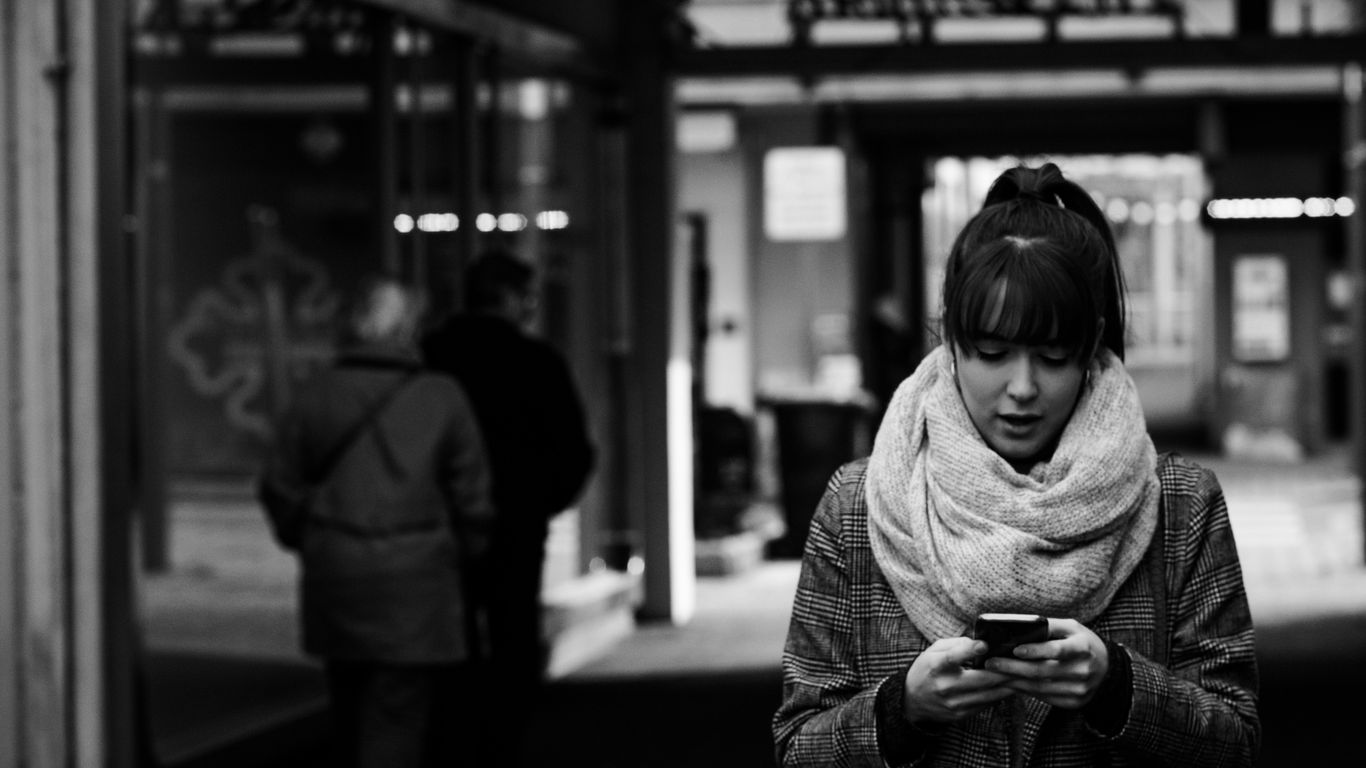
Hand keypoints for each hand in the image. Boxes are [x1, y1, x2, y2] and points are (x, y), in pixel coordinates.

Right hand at [903, 637, 1014, 724]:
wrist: (912, 700)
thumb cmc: (927, 669)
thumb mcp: (934, 650)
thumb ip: (956, 644)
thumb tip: (980, 644)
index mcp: (935, 666)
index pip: (952, 658)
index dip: (969, 651)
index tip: (984, 644)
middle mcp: (944, 686)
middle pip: (981, 680)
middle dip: (1004, 672)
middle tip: (1021, 663)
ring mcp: (953, 703)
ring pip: (988, 695)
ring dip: (1007, 686)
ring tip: (1022, 676)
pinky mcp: (960, 714)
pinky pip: (986, 705)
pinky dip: (999, 696)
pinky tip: (1009, 688)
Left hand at [982, 618, 1108, 709]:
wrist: (1107, 667)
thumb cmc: (1081, 641)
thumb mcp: (1070, 627)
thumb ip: (1048, 626)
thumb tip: (1016, 627)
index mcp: (1083, 648)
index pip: (1057, 650)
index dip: (1036, 650)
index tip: (1015, 649)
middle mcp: (1083, 671)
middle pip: (1043, 672)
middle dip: (1013, 668)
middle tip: (991, 663)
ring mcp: (1080, 690)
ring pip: (1040, 687)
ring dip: (1014, 681)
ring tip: (995, 673)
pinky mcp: (1074, 702)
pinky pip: (1044, 697)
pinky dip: (1025, 690)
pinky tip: (1010, 683)